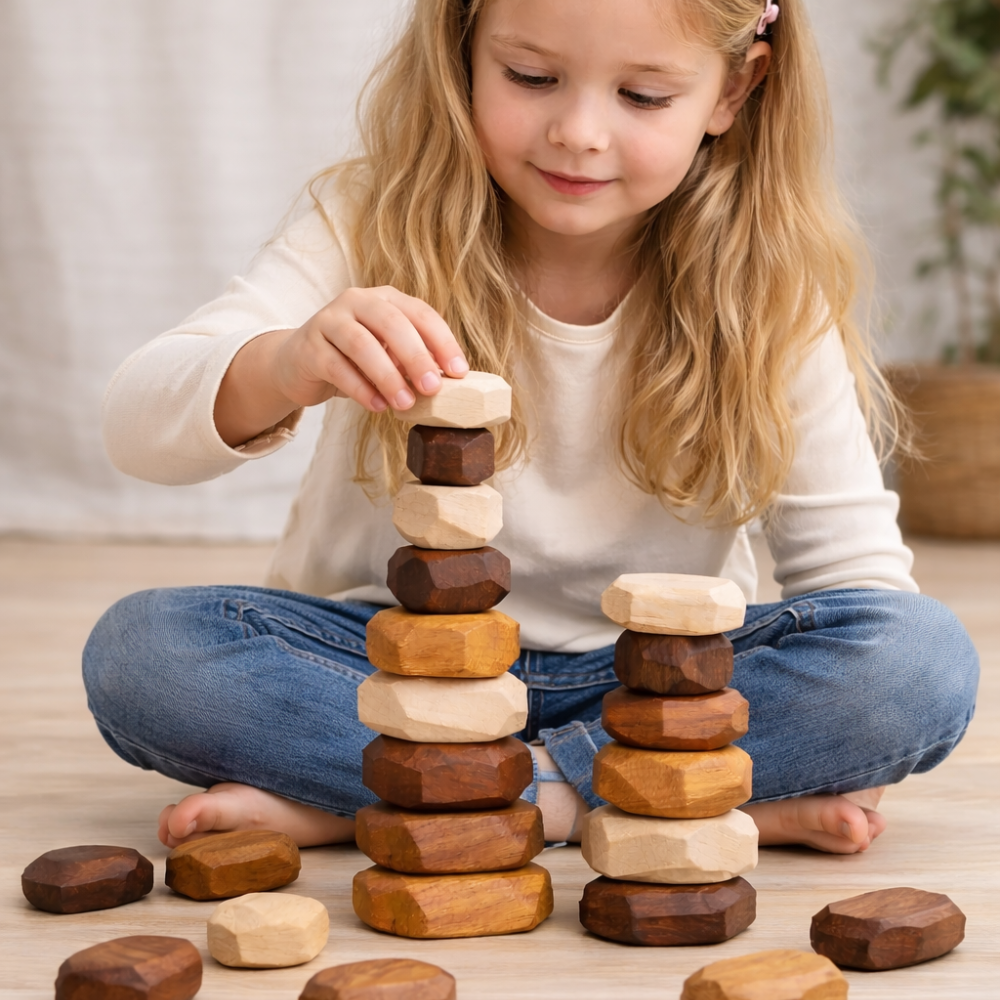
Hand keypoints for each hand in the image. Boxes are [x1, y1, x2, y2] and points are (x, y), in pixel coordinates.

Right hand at [214, 286, 468, 446]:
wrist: (298, 363)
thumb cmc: (354, 360)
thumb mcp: (388, 355)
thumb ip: (412, 363)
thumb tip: (446, 383)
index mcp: (385, 299)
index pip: (420, 313)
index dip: (442, 341)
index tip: (459, 372)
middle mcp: (356, 301)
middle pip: (391, 323)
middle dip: (416, 356)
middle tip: (433, 388)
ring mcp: (329, 321)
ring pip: (361, 344)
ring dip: (387, 376)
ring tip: (405, 403)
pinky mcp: (309, 347)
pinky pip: (337, 367)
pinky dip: (360, 389)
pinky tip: (377, 407)